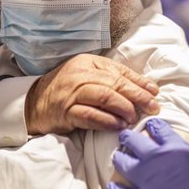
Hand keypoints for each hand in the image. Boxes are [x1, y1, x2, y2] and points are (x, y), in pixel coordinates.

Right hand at [25, 54, 159, 134]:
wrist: (34, 102)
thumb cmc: (66, 89)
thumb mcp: (86, 76)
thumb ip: (110, 78)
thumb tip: (143, 87)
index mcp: (87, 63)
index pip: (118, 71)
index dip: (139, 82)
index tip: (154, 92)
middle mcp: (79, 75)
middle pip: (114, 84)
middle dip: (137, 96)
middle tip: (152, 106)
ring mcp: (71, 93)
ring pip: (104, 97)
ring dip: (124, 108)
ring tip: (135, 117)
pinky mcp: (65, 112)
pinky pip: (90, 116)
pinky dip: (107, 121)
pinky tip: (118, 126)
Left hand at [108, 119, 188, 188]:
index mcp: (178, 149)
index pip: (160, 130)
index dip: (154, 127)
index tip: (150, 126)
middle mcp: (157, 160)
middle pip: (134, 141)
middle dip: (128, 138)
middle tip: (125, 137)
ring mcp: (145, 182)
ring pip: (123, 163)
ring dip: (119, 159)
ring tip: (117, 157)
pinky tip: (113, 188)